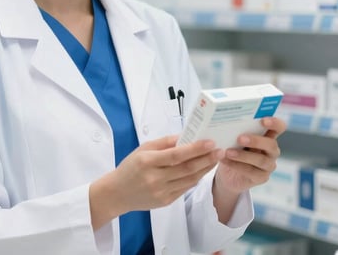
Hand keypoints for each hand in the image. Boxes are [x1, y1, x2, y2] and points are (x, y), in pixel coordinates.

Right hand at [89, 135, 220, 228]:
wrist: (117, 193)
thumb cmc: (130, 167)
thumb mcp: (143, 149)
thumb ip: (164, 142)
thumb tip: (185, 136)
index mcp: (148, 162)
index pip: (176, 155)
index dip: (195, 149)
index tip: (210, 142)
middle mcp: (155, 178)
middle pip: (187, 168)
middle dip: (206, 159)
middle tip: (220, 150)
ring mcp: (161, 192)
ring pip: (189, 180)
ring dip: (205, 169)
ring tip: (215, 159)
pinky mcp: (166, 201)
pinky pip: (185, 188)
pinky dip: (196, 178)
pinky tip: (202, 170)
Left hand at [214, 117, 286, 195]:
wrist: (228, 174)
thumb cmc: (232, 150)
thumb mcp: (232, 139)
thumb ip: (234, 132)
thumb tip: (224, 126)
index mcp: (267, 136)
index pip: (279, 127)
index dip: (275, 123)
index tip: (263, 120)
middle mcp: (271, 150)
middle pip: (271, 144)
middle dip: (256, 141)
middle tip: (240, 138)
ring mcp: (268, 165)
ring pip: (261, 160)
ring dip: (243, 155)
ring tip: (228, 152)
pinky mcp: (261, 177)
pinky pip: (251, 171)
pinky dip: (236, 165)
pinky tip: (225, 160)